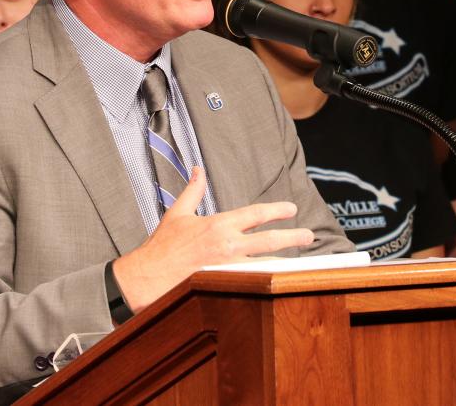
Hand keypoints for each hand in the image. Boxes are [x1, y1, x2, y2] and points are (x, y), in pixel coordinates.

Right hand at [112, 167, 313, 311]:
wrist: (146, 277)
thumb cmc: (161, 246)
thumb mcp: (177, 213)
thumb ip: (193, 190)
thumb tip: (198, 169)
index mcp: (218, 225)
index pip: (254, 214)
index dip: (275, 210)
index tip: (291, 208)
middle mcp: (226, 246)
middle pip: (267, 240)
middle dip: (291, 236)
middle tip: (309, 235)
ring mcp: (226, 268)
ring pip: (264, 264)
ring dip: (283, 260)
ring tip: (301, 260)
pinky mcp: (223, 286)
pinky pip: (251, 281)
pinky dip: (265, 279)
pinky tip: (278, 280)